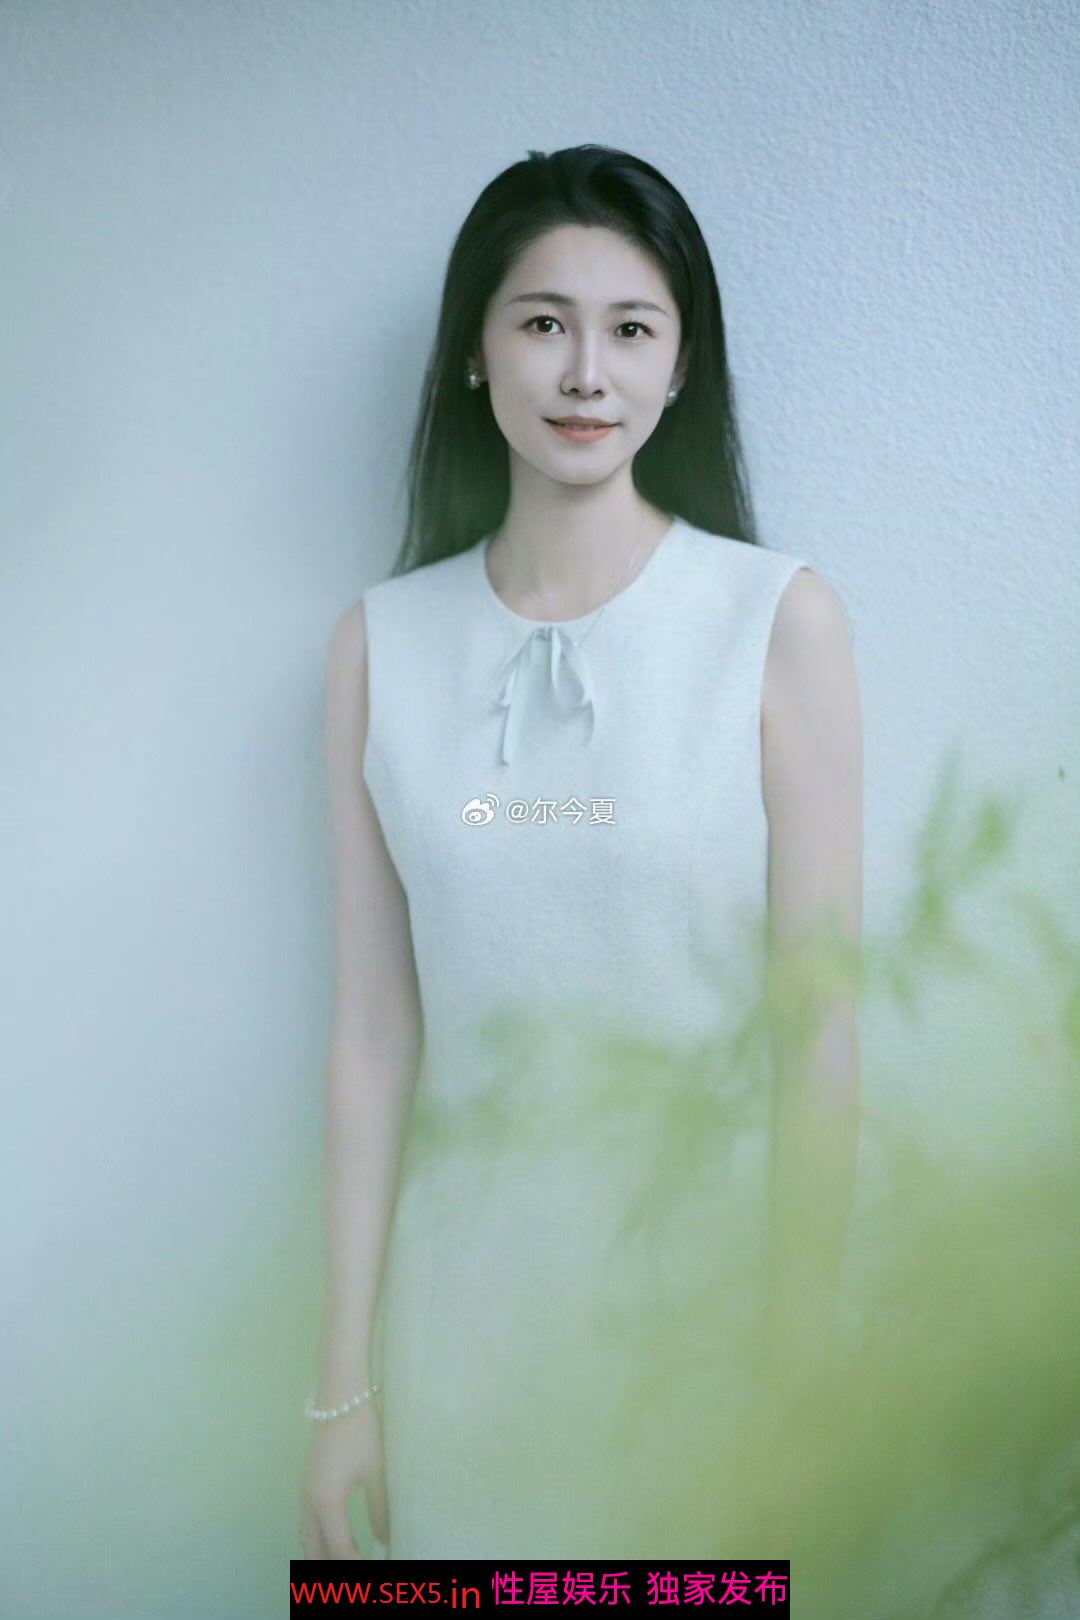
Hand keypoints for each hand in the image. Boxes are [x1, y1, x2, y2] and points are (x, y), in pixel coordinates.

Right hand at [299, 1400, 389, 1558]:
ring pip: (308, 1540)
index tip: (374, 1570)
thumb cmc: (361, 1433)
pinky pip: (307, 1526)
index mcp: (327, 1504)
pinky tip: (335, 1543)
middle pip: (315, 1553)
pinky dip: (319, 1542)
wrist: (340, 1398)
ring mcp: (304, 1496)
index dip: (355, 1568)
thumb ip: (381, 1510)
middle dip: (331, 1570)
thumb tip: (386, 1541)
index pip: (340, 1551)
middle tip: (352, 1577)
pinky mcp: (307, 1487)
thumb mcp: (377, 1472)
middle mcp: (309, 1505)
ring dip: (323, 1557)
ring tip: (345, 1566)